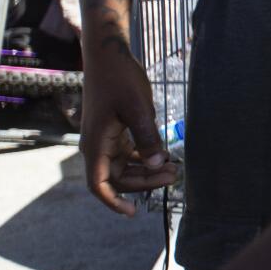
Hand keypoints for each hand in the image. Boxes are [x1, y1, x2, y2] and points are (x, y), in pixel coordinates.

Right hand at [80, 42, 175, 215]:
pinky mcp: (114, 131)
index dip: (113, 202)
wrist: (108, 56)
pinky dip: (144, 157)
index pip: (99, 185)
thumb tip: (158, 163)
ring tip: (174, 166)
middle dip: (145, 181)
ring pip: (124, 166)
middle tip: (174, 175)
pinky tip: (164, 154)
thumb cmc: (120, 79)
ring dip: (146, 169)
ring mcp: (105, 138)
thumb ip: (147, 136)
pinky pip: (127, 153)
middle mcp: (97, 146)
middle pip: (118, 177)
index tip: (132, 213)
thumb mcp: (138, 108)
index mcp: (96, 145)